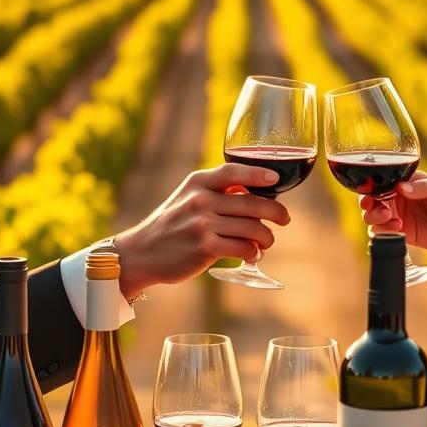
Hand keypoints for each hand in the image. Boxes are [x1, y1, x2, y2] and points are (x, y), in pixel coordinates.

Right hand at [112, 164, 290, 295]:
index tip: (276, 180)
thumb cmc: (173, 225)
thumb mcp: (188, 198)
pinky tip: (251, 255)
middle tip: (285, 219)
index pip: (233, 171)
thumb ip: (217, 192)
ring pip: (252, 228)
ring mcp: (202, 223)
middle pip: (252, 203)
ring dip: (267, 238)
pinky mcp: (205, 247)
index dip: (258, 174)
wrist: (142, 253)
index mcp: (198, 182)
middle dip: (276, 212)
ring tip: (265, 243)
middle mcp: (200, 199)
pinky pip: (243, 248)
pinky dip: (253, 253)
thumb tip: (256, 192)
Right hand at [359, 171, 426, 254]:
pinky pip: (381, 232)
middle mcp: (399, 197)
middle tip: (376, 207)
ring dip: (374, 216)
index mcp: (408, 182)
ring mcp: (398, 215)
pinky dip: (383, 231)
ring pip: (372, 215)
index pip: (383, 179)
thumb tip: (401, 188)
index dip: (373, 184)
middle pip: (371, 197)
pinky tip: (398, 228)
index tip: (374, 191)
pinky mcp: (400, 233)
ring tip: (389, 218)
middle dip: (368, 202)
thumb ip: (423, 188)